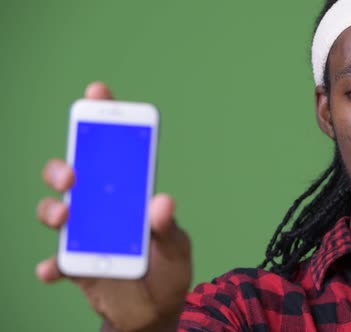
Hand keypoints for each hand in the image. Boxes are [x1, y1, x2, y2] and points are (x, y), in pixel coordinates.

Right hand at [36, 82, 191, 331]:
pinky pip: (55, 261)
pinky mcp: (75, 265)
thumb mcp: (176, 248)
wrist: (153, 313)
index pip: (117, 154)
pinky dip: (51, 264)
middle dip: (64, 167)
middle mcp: (103, 209)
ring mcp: (85, 235)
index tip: (97, 92)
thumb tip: (161, 200)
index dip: (105, 121)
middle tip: (72, 175)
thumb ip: (168, 228)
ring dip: (52, 210)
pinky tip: (54, 269)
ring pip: (56, 212)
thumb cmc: (168, 271)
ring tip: (63, 216)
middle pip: (74, 177)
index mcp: (130, 197)